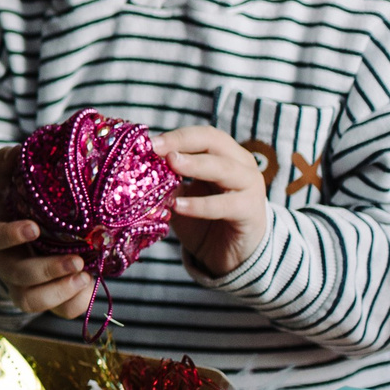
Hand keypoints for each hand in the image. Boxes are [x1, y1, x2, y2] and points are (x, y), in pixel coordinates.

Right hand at [0, 146, 94, 318]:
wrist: (24, 241)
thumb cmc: (19, 209)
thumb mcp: (11, 187)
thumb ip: (9, 167)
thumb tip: (14, 150)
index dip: (10, 235)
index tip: (34, 228)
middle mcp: (5, 264)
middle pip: (17, 276)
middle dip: (46, 271)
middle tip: (77, 261)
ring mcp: (23, 286)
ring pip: (31, 301)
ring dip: (59, 292)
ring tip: (85, 276)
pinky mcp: (45, 300)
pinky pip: (58, 311)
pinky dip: (74, 302)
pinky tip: (90, 286)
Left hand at [153, 125, 269, 276]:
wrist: (232, 254)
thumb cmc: (204, 220)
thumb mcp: (182, 196)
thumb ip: (167, 181)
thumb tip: (139, 167)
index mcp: (225, 155)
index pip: (203, 135)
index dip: (176, 136)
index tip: (147, 142)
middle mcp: (241, 165)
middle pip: (214, 142)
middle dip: (182, 142)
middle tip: (155, 148)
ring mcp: (250, 186)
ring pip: (224, 168)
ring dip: (196, 164)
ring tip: (171, 164)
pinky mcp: (251, 211)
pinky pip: (226, 205)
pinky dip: (201, 205)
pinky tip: (179, 206)